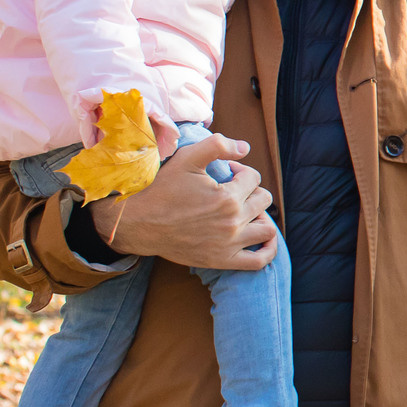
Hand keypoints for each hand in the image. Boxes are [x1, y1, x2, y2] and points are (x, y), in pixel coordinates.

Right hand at [86, 136, 276, 269]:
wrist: (138, 223)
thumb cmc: (161, 188)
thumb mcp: (187, 158)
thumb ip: (218, 145)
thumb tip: (246, 147)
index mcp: (228, 197)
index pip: (253, 178)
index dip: (241, 171)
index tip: (227, 172)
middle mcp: (232, 222)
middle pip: (263, 200)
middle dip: (251, 190)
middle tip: (232, 190)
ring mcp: (229, 244)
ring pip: (267, 228)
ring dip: (261, 215)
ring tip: (245, 210)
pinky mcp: (222, 260)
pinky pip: (259, 260)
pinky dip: (268, 250)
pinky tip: (264, 239)